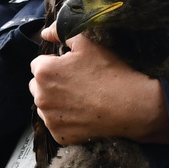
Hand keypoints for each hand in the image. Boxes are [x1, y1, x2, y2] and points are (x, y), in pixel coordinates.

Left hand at [29, 24, 168, 145]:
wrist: (130, 105)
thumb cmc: (109, 71)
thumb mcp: (87, 42)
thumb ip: (61, 31)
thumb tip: (46, 32)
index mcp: (43, 72)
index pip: (38, 64)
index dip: (55, 64)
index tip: (72, 68)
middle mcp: (40, 96)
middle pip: (38, 86)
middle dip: (52, 83)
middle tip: (77, 83)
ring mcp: (49, 118)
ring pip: (46, 106)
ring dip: (56, 102)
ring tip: (81, 99)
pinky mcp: (59, 135)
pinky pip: (56, 124)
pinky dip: (65, 120)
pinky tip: (83, 114)